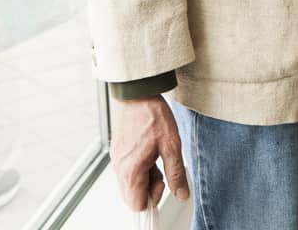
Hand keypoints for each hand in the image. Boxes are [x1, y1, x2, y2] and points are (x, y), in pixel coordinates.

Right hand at [111, 95, 189, 210]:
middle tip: (161, 168)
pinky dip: (139, 165)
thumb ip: (175, 173)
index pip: (137, 205)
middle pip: (132, 196)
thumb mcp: (171, 144)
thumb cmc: (151, 114)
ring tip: (156, 154)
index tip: (164, 184)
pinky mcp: (118, 149)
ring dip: (145, 176)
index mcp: (131, 170)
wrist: (137, 91)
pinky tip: (149, 148)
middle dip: (149, 187)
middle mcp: (120, 168)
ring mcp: (117, 158)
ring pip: (130, 182)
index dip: (153, 198)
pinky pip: (127, 168)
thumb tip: (181, 193)